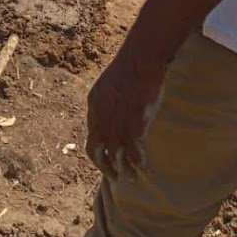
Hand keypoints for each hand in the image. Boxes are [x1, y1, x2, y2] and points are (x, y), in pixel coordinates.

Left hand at [86, 44, 165, 179]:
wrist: (141, 58)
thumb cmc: (130, 67)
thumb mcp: (109, 84)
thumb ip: (107, 100)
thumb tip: (112, 112)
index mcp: (93, 105)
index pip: (91, 135)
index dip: (99, 150)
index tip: (107, 159)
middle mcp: (101, 117)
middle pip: (96, 151)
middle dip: (104, 167)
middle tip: (114, 177)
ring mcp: (117, 122)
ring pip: (116, 156)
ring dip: (124, 171)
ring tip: (132, 178)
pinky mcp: (134, 125)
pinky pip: (134, 153)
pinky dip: (138, 163)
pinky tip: (144, 167)